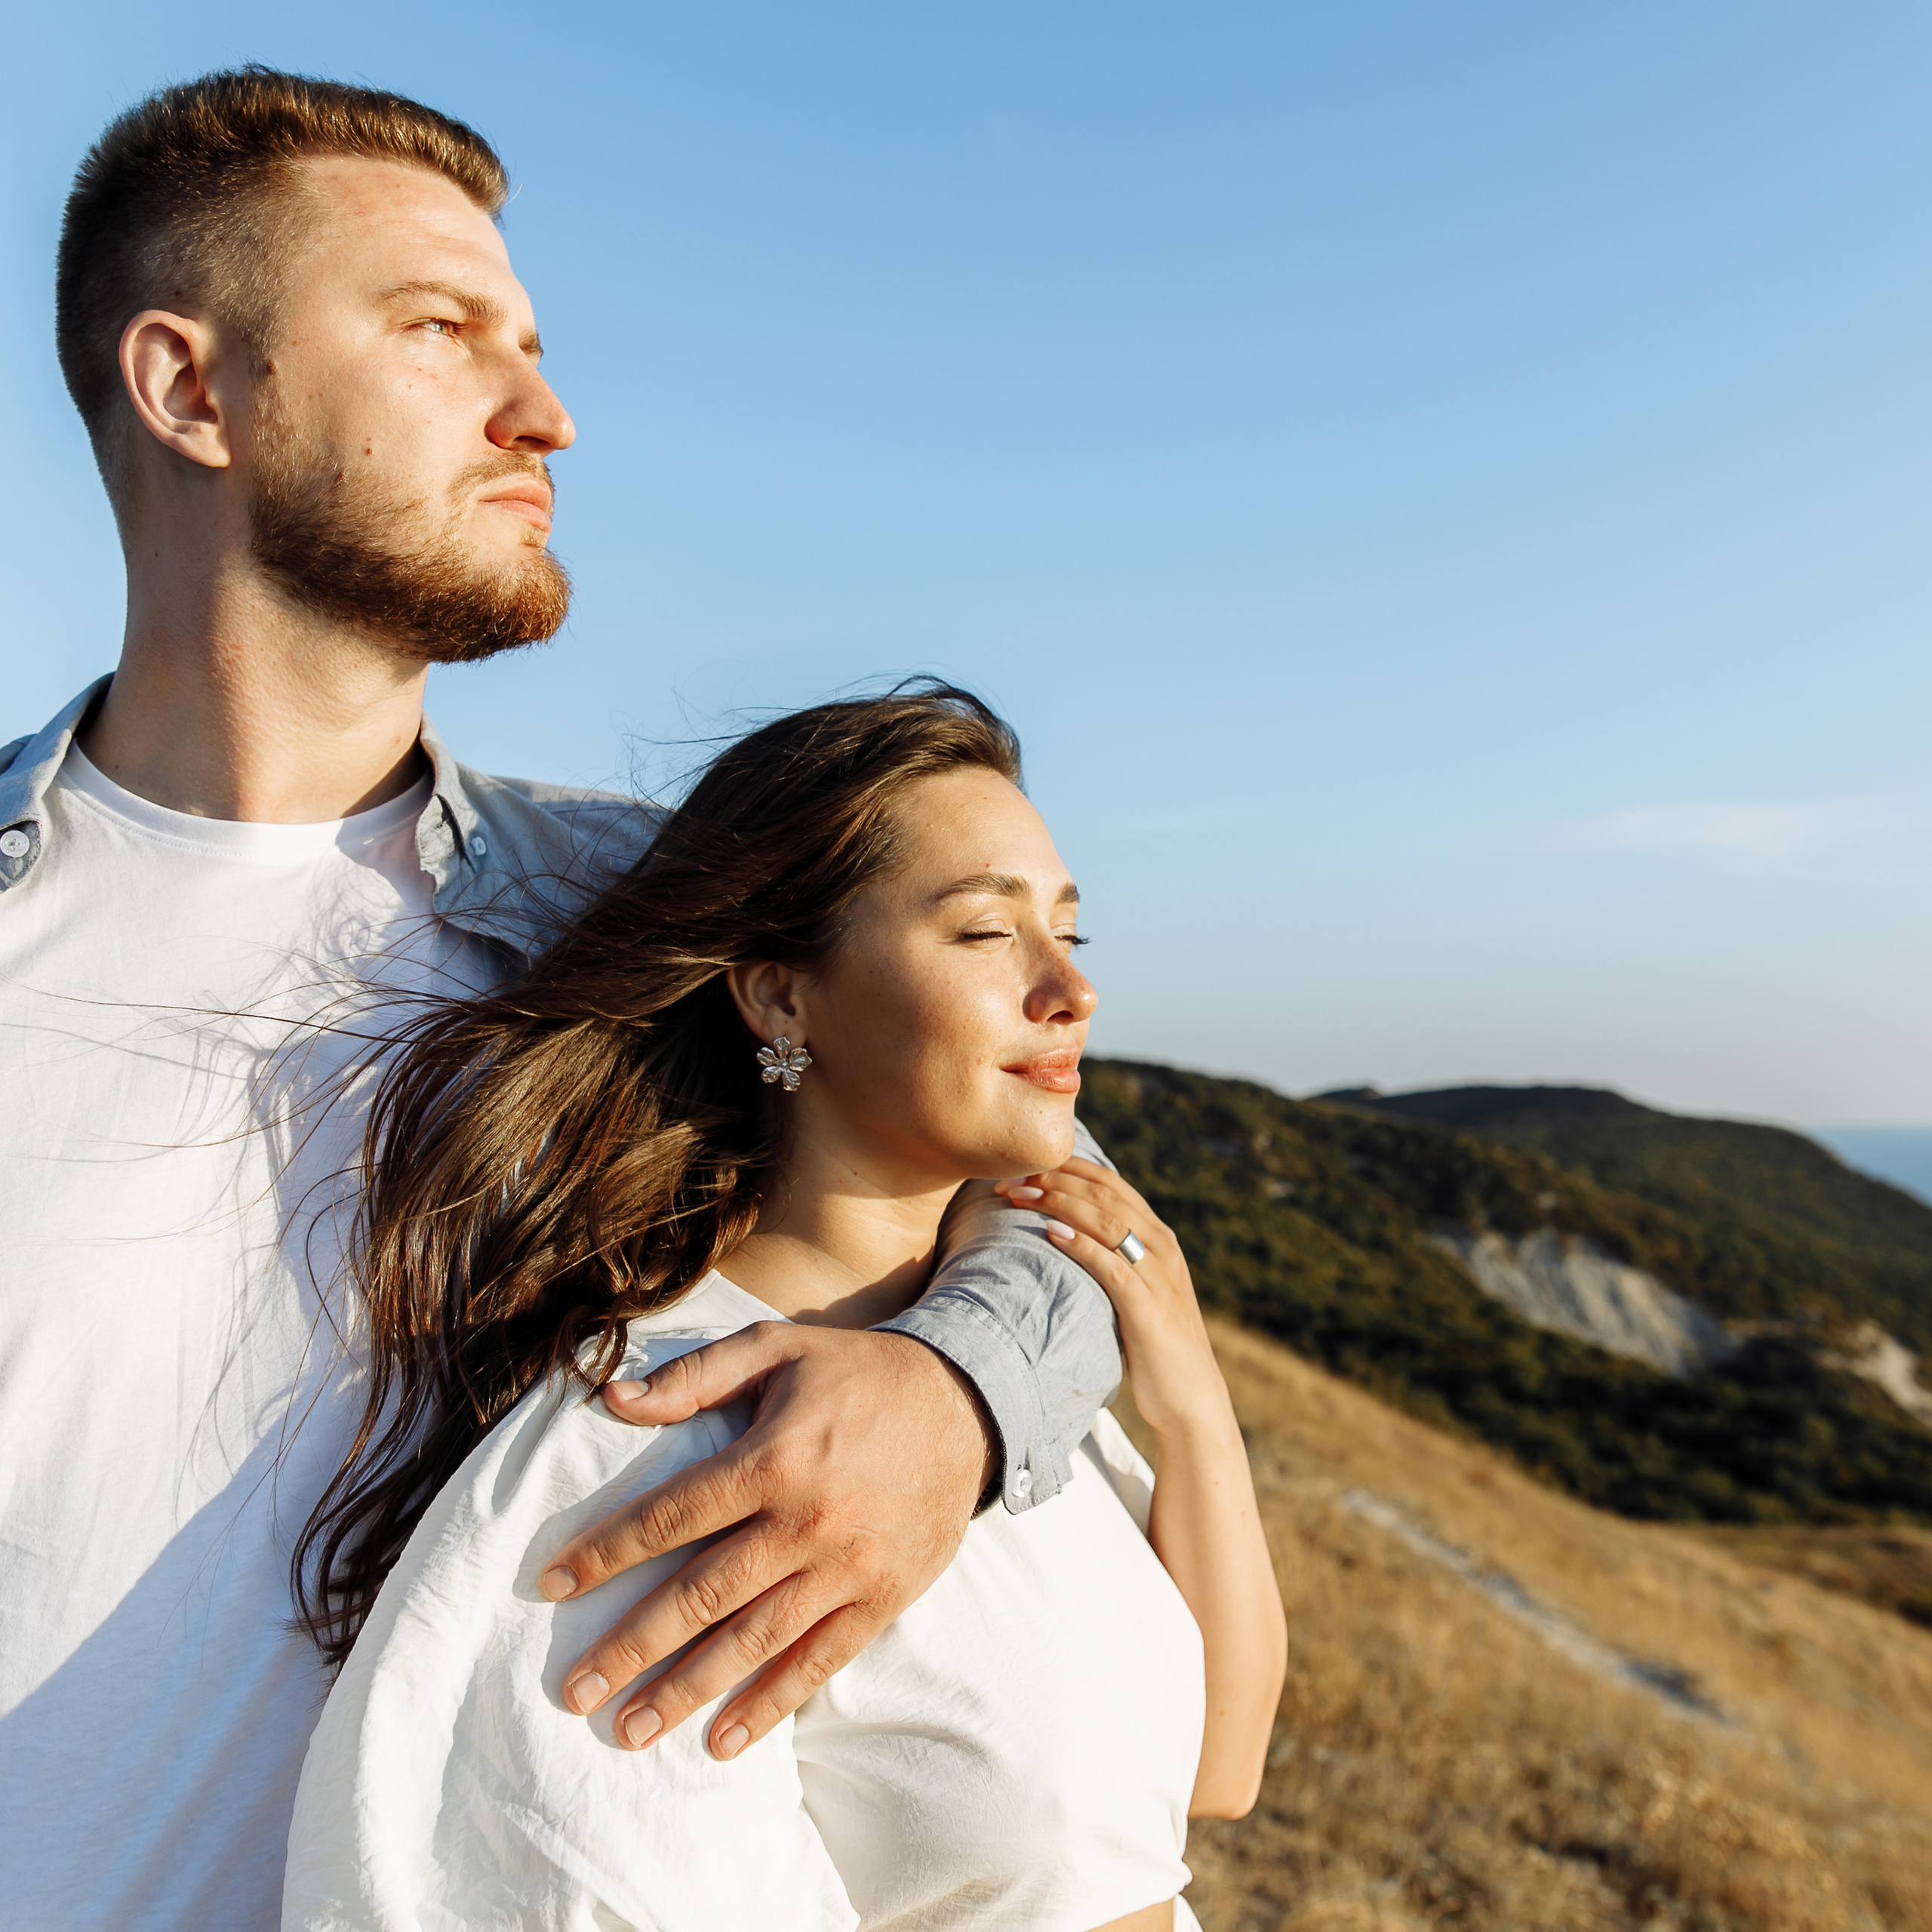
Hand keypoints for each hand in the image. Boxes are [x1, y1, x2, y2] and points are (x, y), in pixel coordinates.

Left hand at [537, 1323, 991, 1758]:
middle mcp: (804, 1522)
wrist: (969, 1405)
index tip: (550, 1585)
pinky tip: (722, 1740)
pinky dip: (769, 1705)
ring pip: (750, 1641)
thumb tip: (612, 1400)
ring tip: (629, 1730)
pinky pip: (817, 1662)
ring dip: (685, 1691)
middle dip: (629, 1646)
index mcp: (772, 1458)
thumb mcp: (779, 1348)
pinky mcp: (880, 1599)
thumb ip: (695, 1376)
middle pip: (699, 1595)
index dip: (604, 1552)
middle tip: (573, 1692)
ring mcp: (845, 1569)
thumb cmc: (858, 1373)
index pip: (669, 1516)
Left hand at [995, 1157, 1230, 1442]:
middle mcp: (1162, 1248)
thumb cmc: (1154, 1345)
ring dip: (1061, 1203)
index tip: (1025, 1166)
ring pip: (1108, 1222)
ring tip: (1021, 1197)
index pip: (1110, 1184)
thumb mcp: (1136, 1291)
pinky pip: (1112, 1267)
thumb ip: (1114, 1260)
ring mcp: (1158, 1276)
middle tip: (1012, 1179)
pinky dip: (1082, 1245)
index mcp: (1158, 1237)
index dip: (1068, 1168)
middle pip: (1105, 1195)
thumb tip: (1066, 1239)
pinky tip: (1052, 1234)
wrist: (1191, 1398)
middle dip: (1056, 1179)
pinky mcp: (1148, 1308)